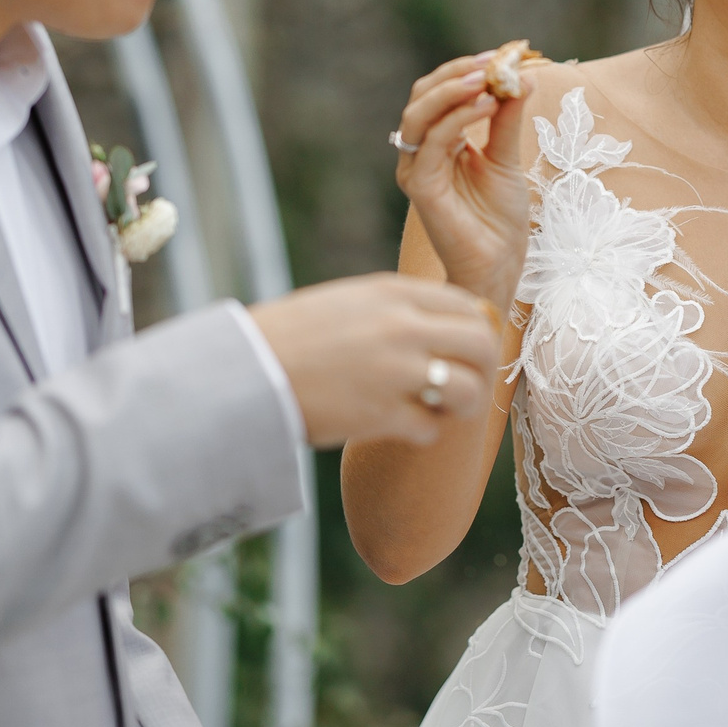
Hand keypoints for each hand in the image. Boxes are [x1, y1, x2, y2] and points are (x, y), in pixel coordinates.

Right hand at [249, 274, 500, 448]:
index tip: (464, 347)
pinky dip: (423, 432)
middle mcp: (402, 328)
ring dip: (459, 405)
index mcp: (393, 294)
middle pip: (480, 344)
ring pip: (466, 390)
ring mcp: (396, 372)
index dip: (474, 329)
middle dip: (480, 367)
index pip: (466, 304)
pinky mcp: (382, 415)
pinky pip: (430, 428)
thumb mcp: (348, 301)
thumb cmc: (291, 336)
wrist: (246, 370)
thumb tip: (440, 321)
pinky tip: (403, 428)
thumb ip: (395, 307)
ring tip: (439, 410)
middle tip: (465, 382)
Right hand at [394, 52, 532, 314]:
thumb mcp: (507, 157)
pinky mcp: (419, 187)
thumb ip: (507, 118)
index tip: (500, 54)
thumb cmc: (500, 217)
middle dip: (456, 73)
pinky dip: (457, 118)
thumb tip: (523, 76)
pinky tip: (486, 105)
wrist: (499, 263)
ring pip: (419, 114)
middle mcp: (420, 152)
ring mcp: (416, 169)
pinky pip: (431, 143)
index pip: (439, 92)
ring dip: (453, 89)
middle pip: (422, 96)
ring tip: (488, 79)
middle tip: (492, 62)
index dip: (465, 69)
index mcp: (439, 142)